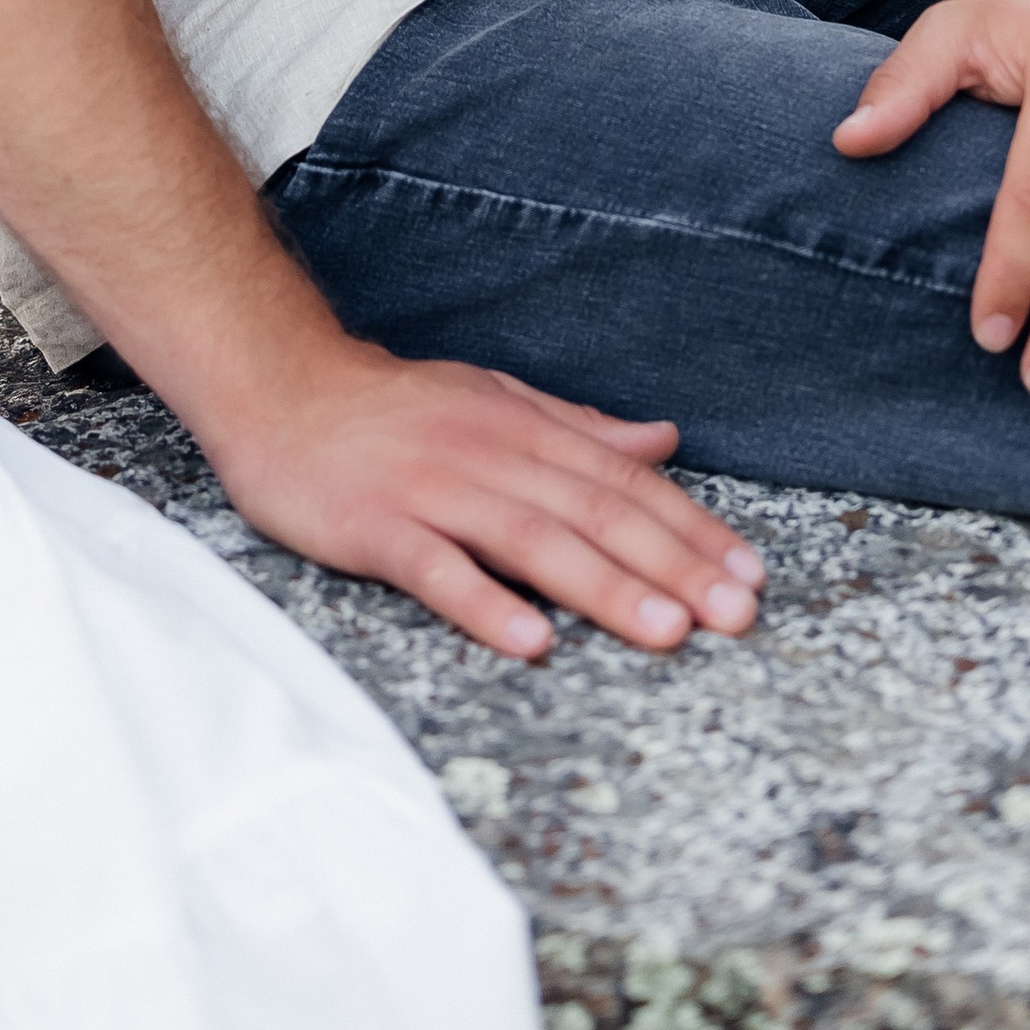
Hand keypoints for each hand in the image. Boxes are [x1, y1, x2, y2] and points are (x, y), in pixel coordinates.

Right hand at [201, 340, 766, 661]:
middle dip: (672, 565)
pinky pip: (436, 570)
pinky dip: (485, 604)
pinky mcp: (374, 527)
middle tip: (737, 615)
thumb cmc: (393, 407)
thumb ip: (578, 427)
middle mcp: (487, 453)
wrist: (279, 387)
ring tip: (667, 632)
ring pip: (531, 540)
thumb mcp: (493, 400)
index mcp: (521, 426)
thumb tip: (663, 441)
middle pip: (592, 512)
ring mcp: (431, 489)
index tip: (750, 574)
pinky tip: (529, 642)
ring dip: (604, 587)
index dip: (690, 527)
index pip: (622, 481)